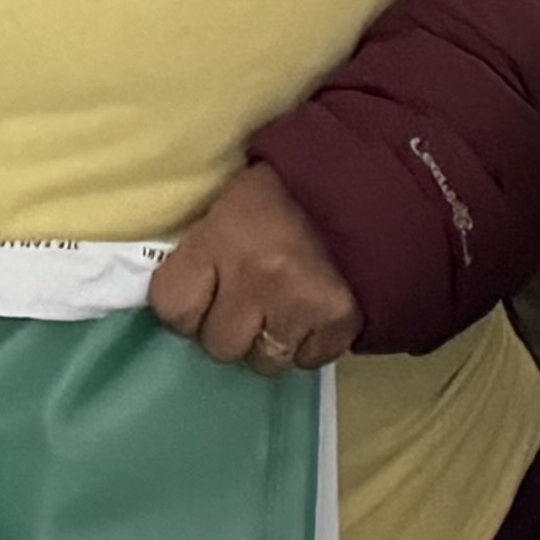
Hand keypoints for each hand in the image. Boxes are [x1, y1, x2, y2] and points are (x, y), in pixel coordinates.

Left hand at [150, 163, 357, 375]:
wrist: (367, 177)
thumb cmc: (287, 186)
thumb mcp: (231, 201)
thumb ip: (203, 249)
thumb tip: (177, 299)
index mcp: (222, 237)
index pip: (172, 306)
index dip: (185, 305)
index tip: (203, 293)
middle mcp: (257, 278)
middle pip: (219, 344)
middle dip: (231, 326)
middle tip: (250, 298)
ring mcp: (300, 306)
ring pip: (265, 361)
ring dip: (271, 340)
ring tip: (284, 305)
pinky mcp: (339, 323)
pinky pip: (308, 360)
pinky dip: (310, 343)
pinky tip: (314, 311)